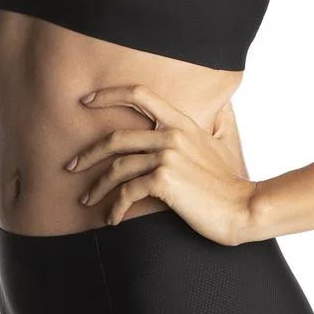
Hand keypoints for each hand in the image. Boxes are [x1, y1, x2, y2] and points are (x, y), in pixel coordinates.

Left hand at [66, 84, 256, 245]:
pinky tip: (111, 219)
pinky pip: (127, 192)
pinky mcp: (164, 181)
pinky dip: (114, 207)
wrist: (242, 207)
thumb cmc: (228, 180)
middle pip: (116, 137)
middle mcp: (171, 134)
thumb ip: (207, 124)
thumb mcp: (220, 142)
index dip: (108, 94)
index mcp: (181, 121)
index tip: (85, 101)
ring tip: (87, 200)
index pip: (139, 93)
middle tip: (71, 166)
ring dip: (96, 186)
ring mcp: (167, 156)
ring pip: (117, 167)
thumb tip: (211, 110)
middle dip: (88, 153)